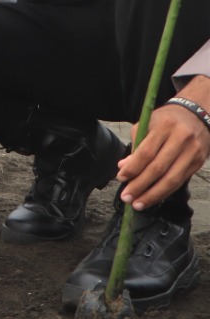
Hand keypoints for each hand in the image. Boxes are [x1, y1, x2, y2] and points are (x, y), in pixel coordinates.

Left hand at [119, 79, 209, 210]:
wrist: (197, 115)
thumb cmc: (166, 121)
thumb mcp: (148, 125)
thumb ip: (136, 145)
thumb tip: (123, 167)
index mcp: (165, 127)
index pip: (146, 152)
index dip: (133, 168)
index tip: (120, 178)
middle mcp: (181, 139)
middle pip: (159, 168)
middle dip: (141, 185)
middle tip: (126, 197)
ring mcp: (193, 152)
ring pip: (172, 179)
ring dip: (153, 194)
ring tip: (138, 203)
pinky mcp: (199, 162)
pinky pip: (180, 181)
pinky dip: (165, 191)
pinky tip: (153, 197)